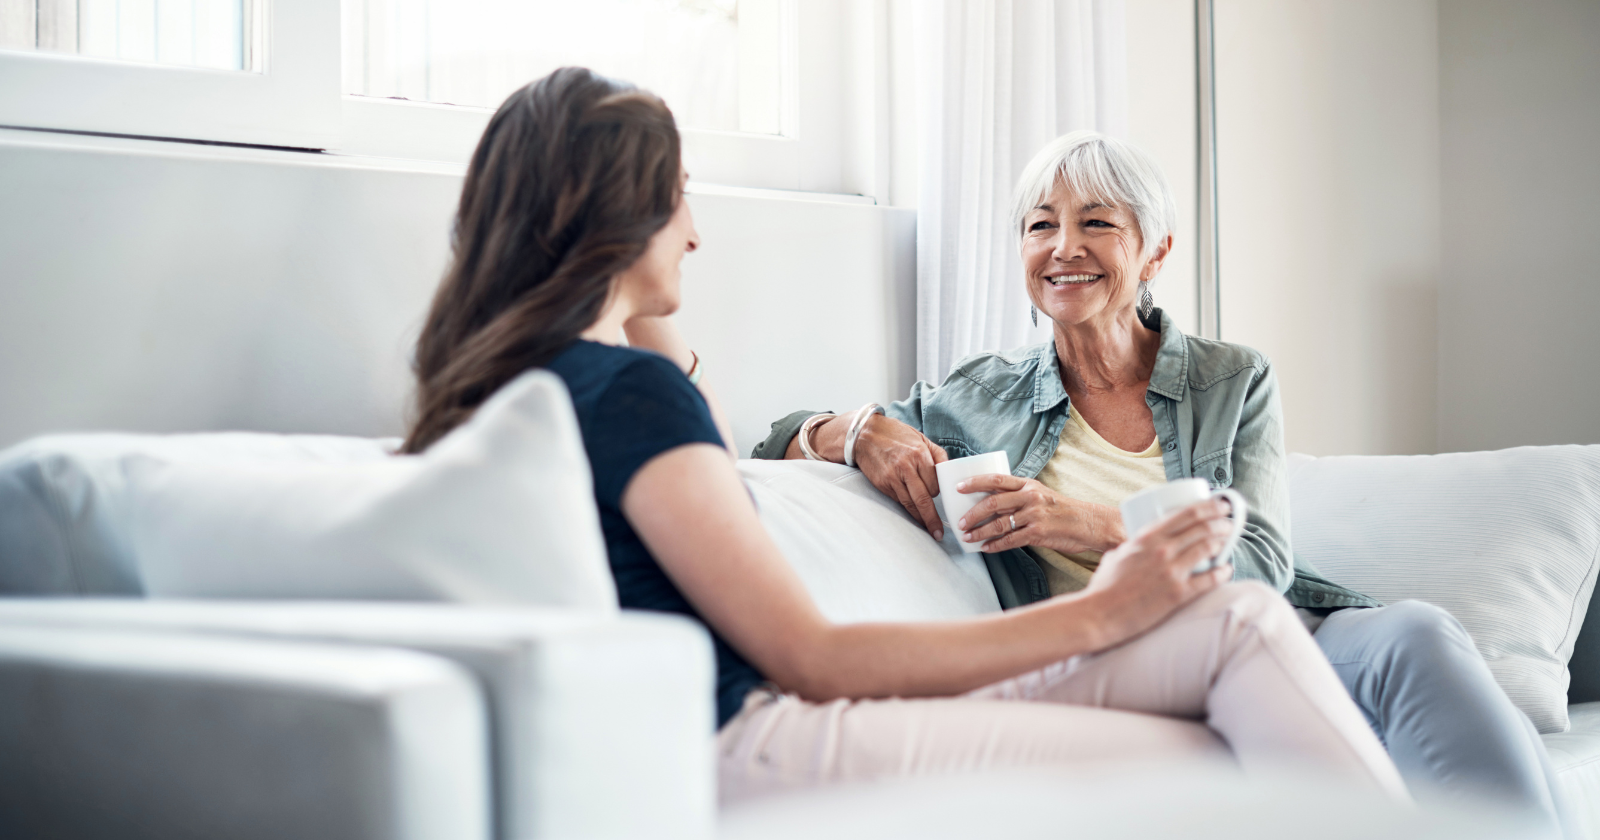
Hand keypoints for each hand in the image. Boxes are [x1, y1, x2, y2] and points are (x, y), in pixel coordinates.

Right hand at [851, 415, 949, 539]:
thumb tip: (949, 471)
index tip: (940, 497)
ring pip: (910, 504)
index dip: (938, 492)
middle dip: (932, 518)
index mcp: (919, 455)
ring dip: (920, 519)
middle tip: (939, 533)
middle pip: (923, 500)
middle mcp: (906, 468)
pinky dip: (906, 508)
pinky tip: (912, 514)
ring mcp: (892, 478)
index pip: (935, 484)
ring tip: (929, 530)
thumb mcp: (921, 438)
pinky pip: (898, 500)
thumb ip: (938, 454)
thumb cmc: (895, 434)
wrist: (864, 434)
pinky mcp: (882, 484)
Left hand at [954, 475, 1120, 554]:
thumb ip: (1019, 496)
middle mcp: (1030, 497)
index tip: (958, 487)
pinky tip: (985, 548)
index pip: (996, 479)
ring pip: (999, 524)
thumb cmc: (1063, 510)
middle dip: (973, 513)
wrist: (1089, 523)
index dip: (975, 482)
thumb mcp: (1042, 495)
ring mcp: (1034, 515)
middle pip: (993, 502)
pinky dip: (995, 545)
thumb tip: (992, 503)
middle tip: (960, 521)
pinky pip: (1010, 540)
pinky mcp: (1038, 533)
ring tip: (968, 537)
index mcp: (1029, 485)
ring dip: (979, 532)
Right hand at [1086, 499, 1235, 644]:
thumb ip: (1130, 548)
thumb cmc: (1104, 588)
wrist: (1100, 615)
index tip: (1219, 505)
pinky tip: (1226, 570)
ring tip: (1228, 541)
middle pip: (1202, 528)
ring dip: (1223, 542)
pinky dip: (1222, 573)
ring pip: (1208, 548)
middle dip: (1221, 522)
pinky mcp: (1177, 594)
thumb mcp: (1116, 556)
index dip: (1209, 506)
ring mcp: (1171, 571)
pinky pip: (1209, 580)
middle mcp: (1162, 550)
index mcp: (1147, 538)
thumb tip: (1134, 548)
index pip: (1186, 514)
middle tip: (1228, 522)